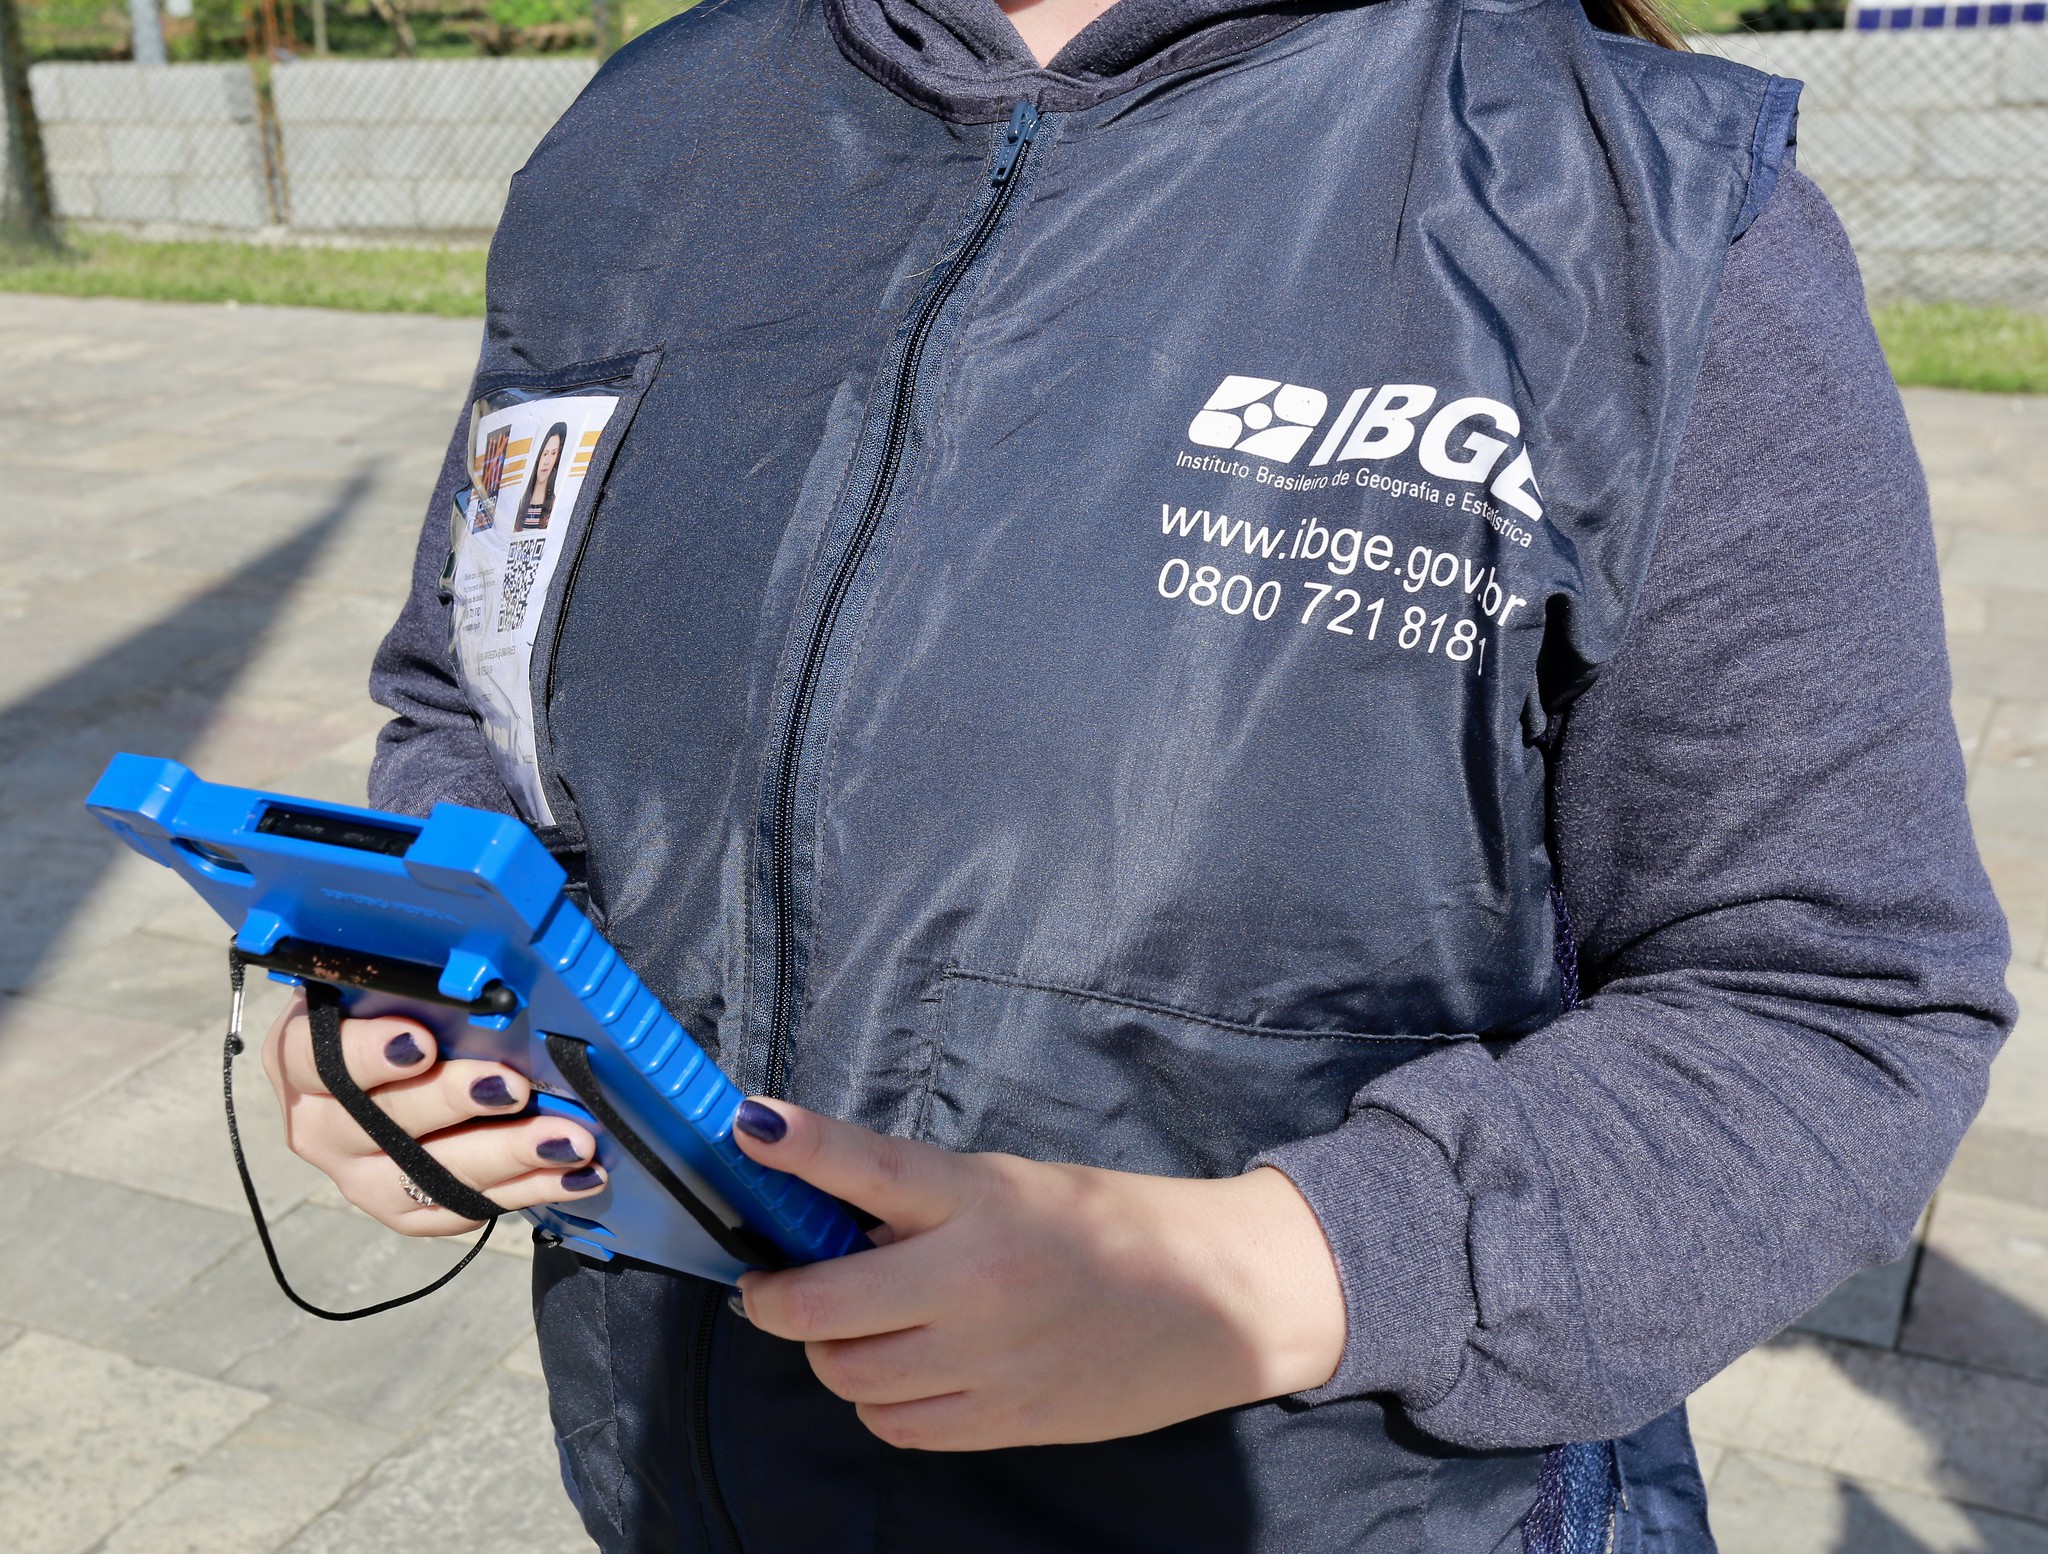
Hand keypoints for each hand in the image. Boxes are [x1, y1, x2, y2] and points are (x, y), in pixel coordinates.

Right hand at [260, 990, 607, 1235]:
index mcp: (299, 1056)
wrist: (404, 1066)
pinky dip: (526, 1189)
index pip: (314, 1057)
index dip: (367, 1053)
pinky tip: (576, 1173)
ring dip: (507, 1155)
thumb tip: (481, 964)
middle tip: (514, 1087)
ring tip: (567, 1139)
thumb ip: (416, 977)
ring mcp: (359, 1175)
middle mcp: (319, 1124)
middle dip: (454, 1101)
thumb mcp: (392, 982)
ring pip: (427, 1176)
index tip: (422, 1041)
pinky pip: (462, 1209)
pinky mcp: (403, 1210)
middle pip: (379, 1122)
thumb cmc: (404, 1008)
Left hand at [731, 1101, 1345, 1450]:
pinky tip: (915, 1370)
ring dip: (833, 1351)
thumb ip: (928, 1208)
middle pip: (819, 1306)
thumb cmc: (1116, 1227)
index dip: (800, 1145)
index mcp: (984, 1197)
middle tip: (772, 1287)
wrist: (1221, 1298)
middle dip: (774, 1300)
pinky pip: (894, 1425)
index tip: (746, 1125)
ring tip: (868, 1326)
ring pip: (845, 1374)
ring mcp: (989, 1357)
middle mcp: (976, 1277)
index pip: (870, 1166)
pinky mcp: (1007, 1418)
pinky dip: (882, 1401)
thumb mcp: (1020, 1188)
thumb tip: (830, 1233)